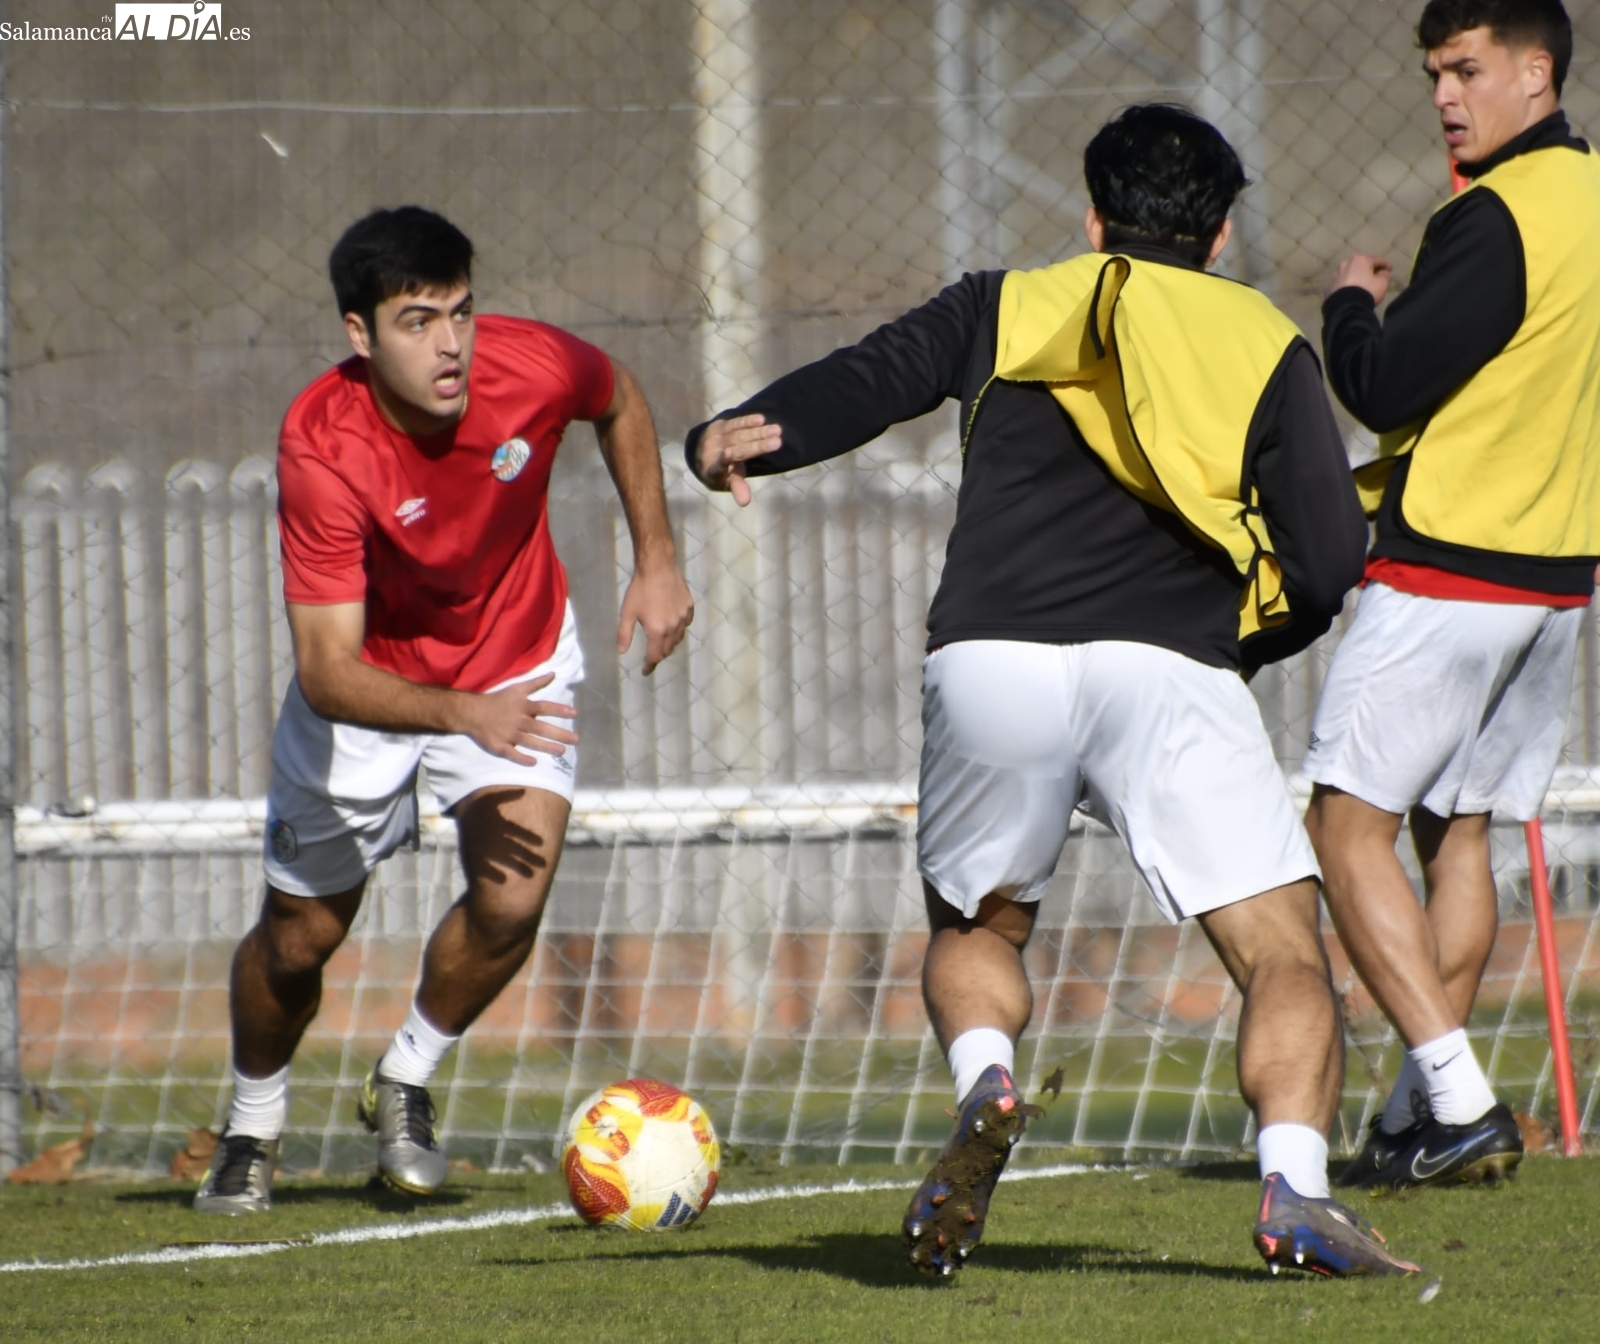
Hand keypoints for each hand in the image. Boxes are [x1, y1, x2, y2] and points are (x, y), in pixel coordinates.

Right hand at [459, 672, 578, 763]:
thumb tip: (554, 674)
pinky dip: (522, 758)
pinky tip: (534, 762)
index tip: (575, 713)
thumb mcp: (517, 688)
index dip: (559, 709)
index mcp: (523, 706)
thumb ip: (536, 683)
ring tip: (562, 752)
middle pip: (540, 727)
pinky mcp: (499, 745)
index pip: (544, 707)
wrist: (472, 712)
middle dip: (559, 733)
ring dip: (546, 747)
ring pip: (530, 741)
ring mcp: (509, 734)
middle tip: (575, 740)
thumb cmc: (498, 700)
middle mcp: (518, 720)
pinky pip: (512, 754)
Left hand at [617, 565, 693, 673]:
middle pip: (668, 649)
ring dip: (670, 643)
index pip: (655, 656)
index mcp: (657, 631)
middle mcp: (673, 627)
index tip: (645, 671)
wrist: (658, 567)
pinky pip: (686, 624)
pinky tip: (674, 624)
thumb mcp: (628, 612)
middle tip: (652, 655)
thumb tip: (622, 651)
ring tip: (663, 641)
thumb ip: (624, 634)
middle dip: (660, 654)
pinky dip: (679, 628)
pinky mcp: (689, 607)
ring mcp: (683, 617)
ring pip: (678, 638)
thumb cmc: (640, 589)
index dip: (650, 665)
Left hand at [696, 413, 781, 505]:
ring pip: (738, 434)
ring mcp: (714, 437)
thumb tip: (745, 502)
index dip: (723, 460)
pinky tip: (762, 419)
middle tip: (778, 442)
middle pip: (737, 447)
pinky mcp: (718, 425)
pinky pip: (735, 423)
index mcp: (711, 470)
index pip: (718, 466)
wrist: (703, 453)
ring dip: (758, 431)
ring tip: (777, 430)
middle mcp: (710, 452)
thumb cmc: (723, 472)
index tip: (729, 453)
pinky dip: (748, 421)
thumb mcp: (729, 482)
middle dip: (758, 445)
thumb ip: (737, 488)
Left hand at [1328, 254, 1391, 302]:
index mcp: (1360, 259)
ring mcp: (1335, 275)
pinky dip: (1346, 287)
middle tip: (1375, 276)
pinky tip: (1349, 292)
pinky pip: (1340, 285)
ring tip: (1361, 284)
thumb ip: (1385, 275)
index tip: (1390, 270)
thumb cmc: (1367, 291)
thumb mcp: (1382, 283)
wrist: (1345, 307)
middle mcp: (1346, 263)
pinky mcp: (1328, 287)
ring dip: (1355, 278)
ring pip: (1348, 274)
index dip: (1385, 265)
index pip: (1376, 260)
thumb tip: (1382, 273)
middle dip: (1368, 270)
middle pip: (1360, 265)